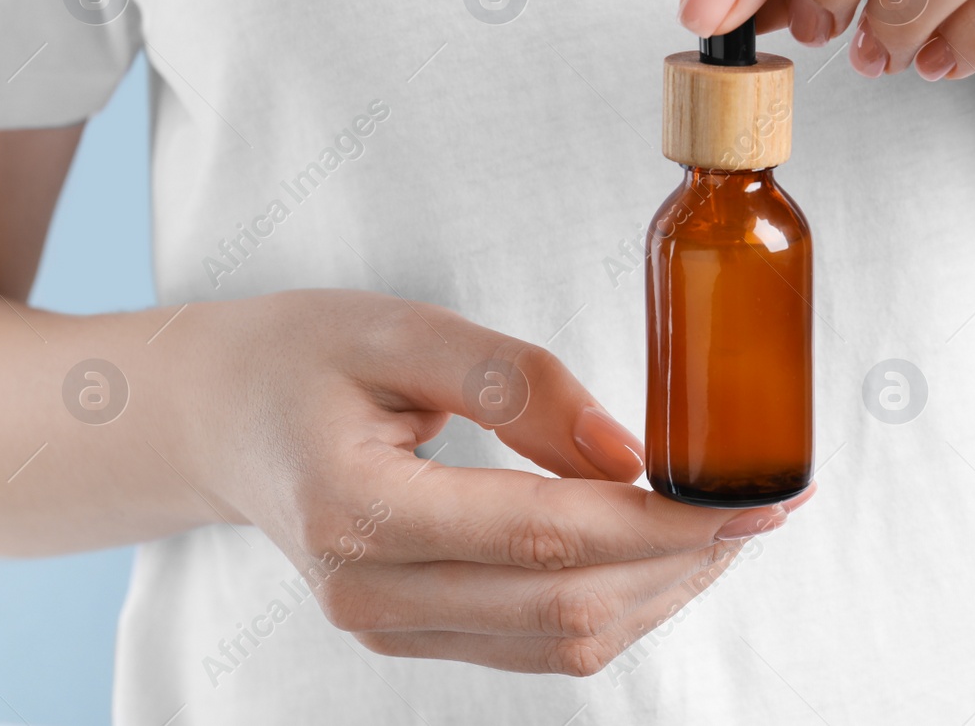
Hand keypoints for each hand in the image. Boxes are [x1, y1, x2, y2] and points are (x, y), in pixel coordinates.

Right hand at [180, 289, 809, 675]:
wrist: (217, 417)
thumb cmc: (298, 356)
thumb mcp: (399, 330)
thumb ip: (514, 383)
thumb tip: (625, 451)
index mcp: (357, 509)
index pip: (546, 536)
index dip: (662, 524)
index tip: (748, 499)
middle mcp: (368, 591)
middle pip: (568, 608)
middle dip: (681, 563)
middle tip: (756, 508)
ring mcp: (387, 625)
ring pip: (562, 643)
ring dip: (658, 592)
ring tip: (718, 528)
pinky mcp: (410, 631)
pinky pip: (535, 644)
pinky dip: (613, 605)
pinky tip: (655, 553)